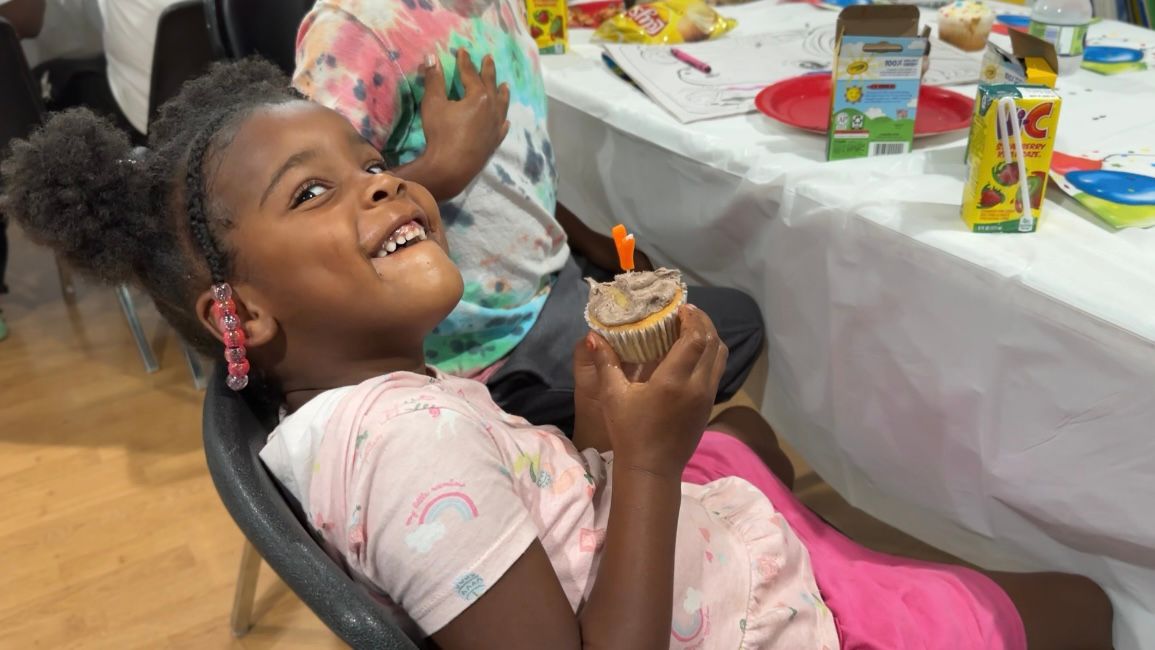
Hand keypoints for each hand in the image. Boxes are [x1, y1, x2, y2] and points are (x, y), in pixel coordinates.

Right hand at [419, 49, 510, 198]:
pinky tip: (505, 120)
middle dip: (488, 71)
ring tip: (505, 85)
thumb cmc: (441, 134)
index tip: (463, 51)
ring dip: (502, 94)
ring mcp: (496, 127)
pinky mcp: (494, 143)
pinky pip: (502, 128)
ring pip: (502, 106)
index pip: (471, 74)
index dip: (465, 62)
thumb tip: (432, 57)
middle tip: (489, 59)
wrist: (451, 168)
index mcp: (479, 97)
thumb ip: (434, 79)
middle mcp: (492, 109)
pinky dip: (503, 121)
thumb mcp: (433, 104)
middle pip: (490, 85)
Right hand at [573, 306, 727, 477]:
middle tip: (686, 312)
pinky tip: (692, 353)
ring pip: (720, 356)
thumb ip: (605, 362)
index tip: (679, 307)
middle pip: (712, 342)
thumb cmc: (630, 432)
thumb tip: (593, 336)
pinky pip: (717, 370)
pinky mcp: (710, 406)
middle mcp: (697, 386)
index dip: (691, 318)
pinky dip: (710, 354)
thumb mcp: (613, 396)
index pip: (695, 338)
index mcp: (674, 381)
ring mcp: (707, 396)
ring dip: (709, 337)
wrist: (652, 469)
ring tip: (691, 328)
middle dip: (703, 322)